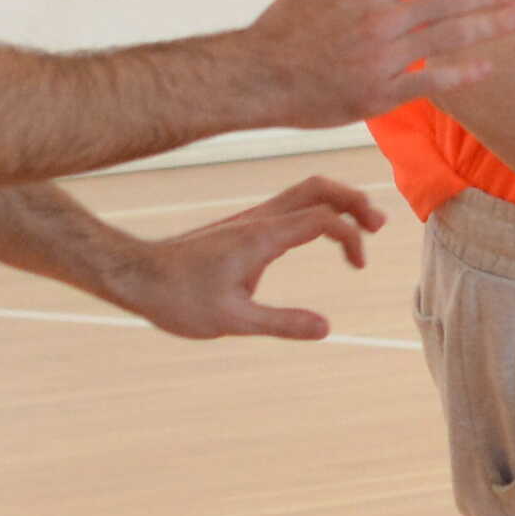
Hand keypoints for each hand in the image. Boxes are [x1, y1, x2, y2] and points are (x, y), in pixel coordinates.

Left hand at [112, 175, 387, 340]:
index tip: (358, 266)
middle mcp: (258, 219)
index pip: (322, 217)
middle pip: (318, 187)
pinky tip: (320, 236)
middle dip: (354, 200)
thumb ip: (281, 324)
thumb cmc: (177, 299)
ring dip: (337, 203)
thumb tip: (326, 328)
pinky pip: (290, 206)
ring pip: (304, 192)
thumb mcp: (232, 321)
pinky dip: (317, 211)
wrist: (136, 276)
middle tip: (377, 226)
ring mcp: (250, 219)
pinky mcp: (242, 227)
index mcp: (261, 236)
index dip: (351, 235)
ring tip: (360, 228)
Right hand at [246, 0, 514, 126]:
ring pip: (447, 40)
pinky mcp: (379, 93)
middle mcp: (380, 20)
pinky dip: (461, 75)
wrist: (257, 77)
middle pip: (448, 3)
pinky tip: (487, 68)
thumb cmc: (284, 25)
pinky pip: (431, 83)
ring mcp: (382, 58)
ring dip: (488, 28)